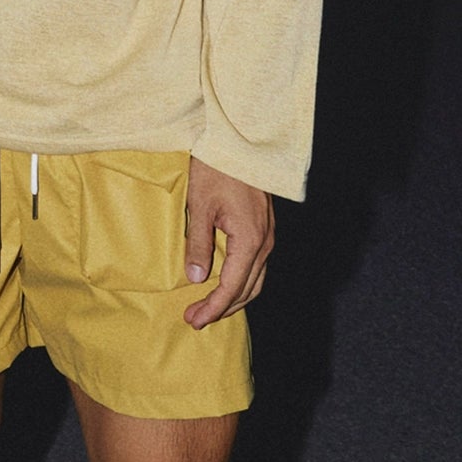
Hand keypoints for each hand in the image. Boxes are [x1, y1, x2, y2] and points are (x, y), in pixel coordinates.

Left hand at [183, 159, 273, 328]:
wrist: (240, 141)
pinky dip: (241, 281)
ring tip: (209, 308)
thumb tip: (197, 278)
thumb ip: (200, 244)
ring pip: (255, 279)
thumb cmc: (217, 168)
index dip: (213, 308)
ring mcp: (268, 235)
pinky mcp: (264, 227)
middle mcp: (265, 242)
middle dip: (222, 309)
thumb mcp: (200, 206)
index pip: (232, 287)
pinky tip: (224, 283)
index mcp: (250, 240)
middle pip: (248, 289)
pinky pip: (256, 265)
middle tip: (195, 320)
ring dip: (233, 298)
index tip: (193, 320)